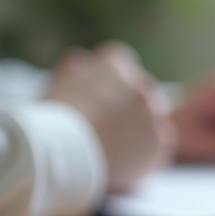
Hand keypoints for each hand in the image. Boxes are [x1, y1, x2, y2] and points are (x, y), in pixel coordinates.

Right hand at [45, 42, 176, 192]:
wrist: (59, 155)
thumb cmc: (52, 119)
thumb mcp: (57, 85)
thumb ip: (72, 69)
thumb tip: (78, 58)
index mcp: (116, 65)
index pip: (122, 63)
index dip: (108, 82)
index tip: (97, 98)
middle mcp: (140, 85)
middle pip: (141, 90)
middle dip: (128, 104)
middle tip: (108, 126)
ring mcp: (154, 115)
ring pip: (155, 116)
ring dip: (141, 127)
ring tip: (115, 144)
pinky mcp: (161, 143)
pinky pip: (162, 143)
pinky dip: (150, 150)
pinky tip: (128, 157)